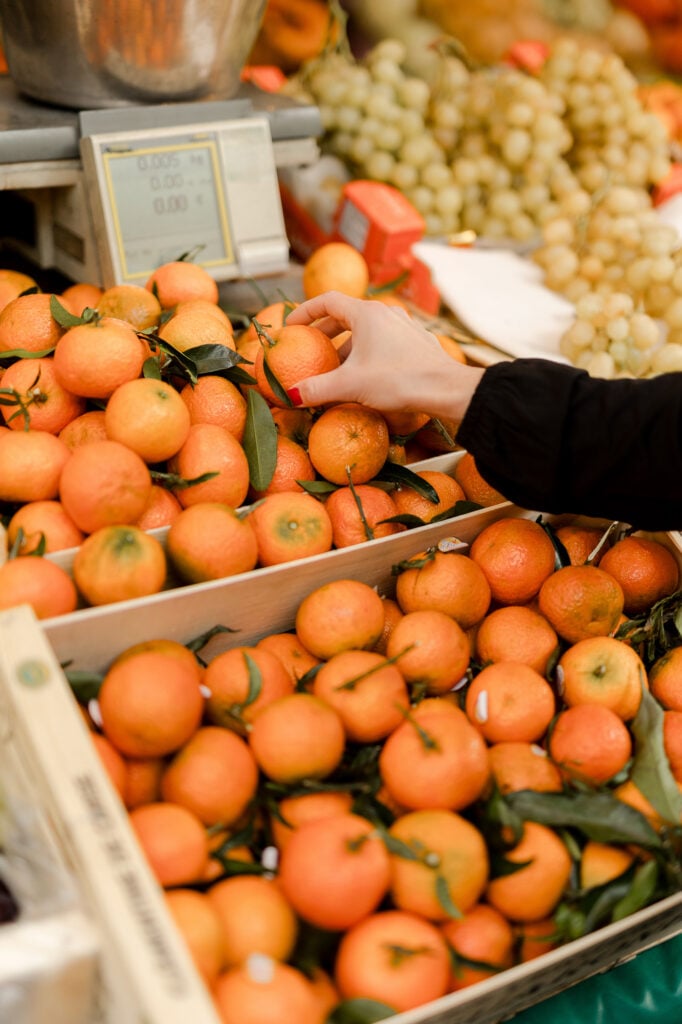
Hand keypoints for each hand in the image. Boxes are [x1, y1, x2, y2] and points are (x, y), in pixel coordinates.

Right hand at [286, 291, 483, 420]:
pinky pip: (384, 341)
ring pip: (367, 330)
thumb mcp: (350, 385)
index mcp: (367, 313)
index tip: (292, 325)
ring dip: (347, 345)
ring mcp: (404, 327)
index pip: (327, 300)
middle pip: (347, 314)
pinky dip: (368, 352)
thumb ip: (317, 389)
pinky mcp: (416, 343)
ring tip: (336, 367)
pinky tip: (367, 375)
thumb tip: (290, 394)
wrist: (446, 389)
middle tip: (311, 346)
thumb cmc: (399, 380)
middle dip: (325, 330)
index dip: (305, 311)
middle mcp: (386, 313)